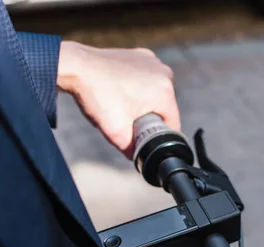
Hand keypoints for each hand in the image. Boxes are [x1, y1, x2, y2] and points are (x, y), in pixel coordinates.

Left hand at [57, 41, 179, 158]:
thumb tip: (138, 158)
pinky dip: (135, 89)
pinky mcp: (140, 55)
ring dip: (143, 104)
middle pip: (164, 109)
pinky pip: (145, 80)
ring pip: (154, 95)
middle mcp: (163, 73)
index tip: (144, 138)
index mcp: (165, 91)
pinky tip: (119, 92)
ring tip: (121, 106)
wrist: (76, 67)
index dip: (160, 138)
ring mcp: (152, 61)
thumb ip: (132, 151)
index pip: (172, 125)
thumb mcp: (117, 134)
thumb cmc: (97, 95)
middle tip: (128, 121)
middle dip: (149, 119)